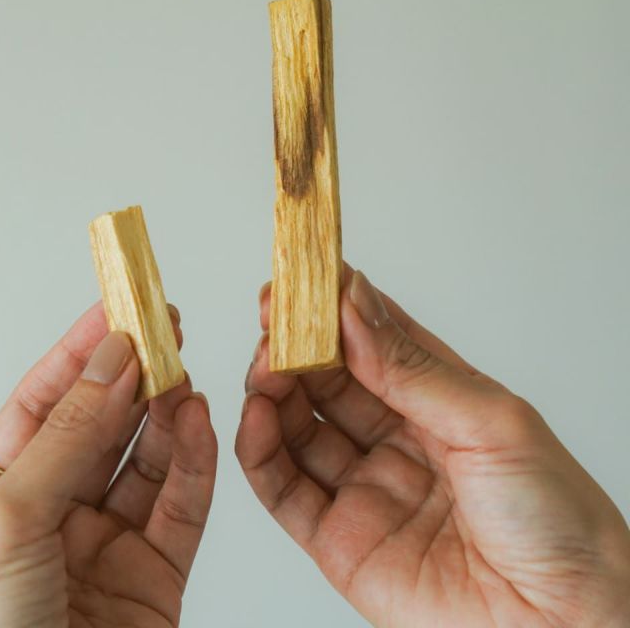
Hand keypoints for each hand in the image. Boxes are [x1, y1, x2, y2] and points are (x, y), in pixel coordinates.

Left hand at [0, 303, 216, 627]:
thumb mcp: (9, 518)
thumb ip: (69, 434)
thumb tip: (113, 361)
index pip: (46, 401)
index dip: (84, 351)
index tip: (120, 307)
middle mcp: (52, 512)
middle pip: (103, 423)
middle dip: (133, 375)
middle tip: (165, 329)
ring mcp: (105, 543)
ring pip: (147, 459)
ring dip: (167, 412)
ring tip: (183, 375)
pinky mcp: (153, 577)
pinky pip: (180, 506)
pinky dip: (193, 461)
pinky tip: (197, 423)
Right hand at [236, 266, 629, 626]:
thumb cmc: (557, 522)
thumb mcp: (491, 423)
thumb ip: (410, 369)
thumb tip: (352, 306)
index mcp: (438, 399)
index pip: (373, 338)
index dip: (335, 306)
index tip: (303, 277)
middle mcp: (395, 437)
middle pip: (327, 378)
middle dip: (295, 345)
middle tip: (273, 320)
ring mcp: (364, 485)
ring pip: (298, 425)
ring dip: (273, 389)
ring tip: (265, 366)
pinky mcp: (338, 538)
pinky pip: (284, 488)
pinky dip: (260, 450)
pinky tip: (258, 417)